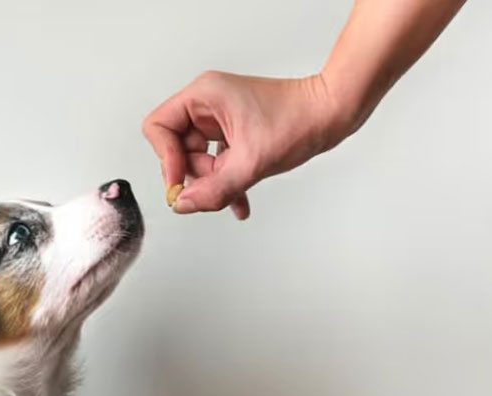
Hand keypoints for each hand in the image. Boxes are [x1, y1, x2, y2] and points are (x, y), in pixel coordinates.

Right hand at [142, 71, 349, 219]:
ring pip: (198, 159)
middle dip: (197, 174)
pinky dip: (226, 180)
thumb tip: (183, 205)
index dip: (165, 159)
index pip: (159, 127)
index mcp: (203, 95)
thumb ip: (214, 188)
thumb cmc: (299, 120)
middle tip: (218, 186)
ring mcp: (220, 117)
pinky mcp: (234, 131)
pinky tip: (240, 202)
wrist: (332, 114)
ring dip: (214, 182)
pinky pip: (217, 160)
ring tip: (237, 192)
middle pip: (176, 148)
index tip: (181, 185)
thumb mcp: (252, 162)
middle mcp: (207, 103)